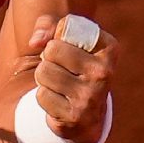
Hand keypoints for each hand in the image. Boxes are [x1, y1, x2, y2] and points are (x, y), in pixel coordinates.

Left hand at [15, 14, 119, 142]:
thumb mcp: (68, 40)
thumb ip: (48, 26)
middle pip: (52, 49)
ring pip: (43, 72)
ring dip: (44, 78)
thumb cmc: (73, 67)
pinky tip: (59, 101)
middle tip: (62, 68)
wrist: (87, 116)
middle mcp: (104, 72)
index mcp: (109, 48)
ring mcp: (91, 96)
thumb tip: (34, 42)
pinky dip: (44, 97)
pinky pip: (41, 95)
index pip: (67, 27)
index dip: (59, 36)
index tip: (70, 47)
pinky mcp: (74, 116)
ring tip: (59, 84)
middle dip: (49, 58)